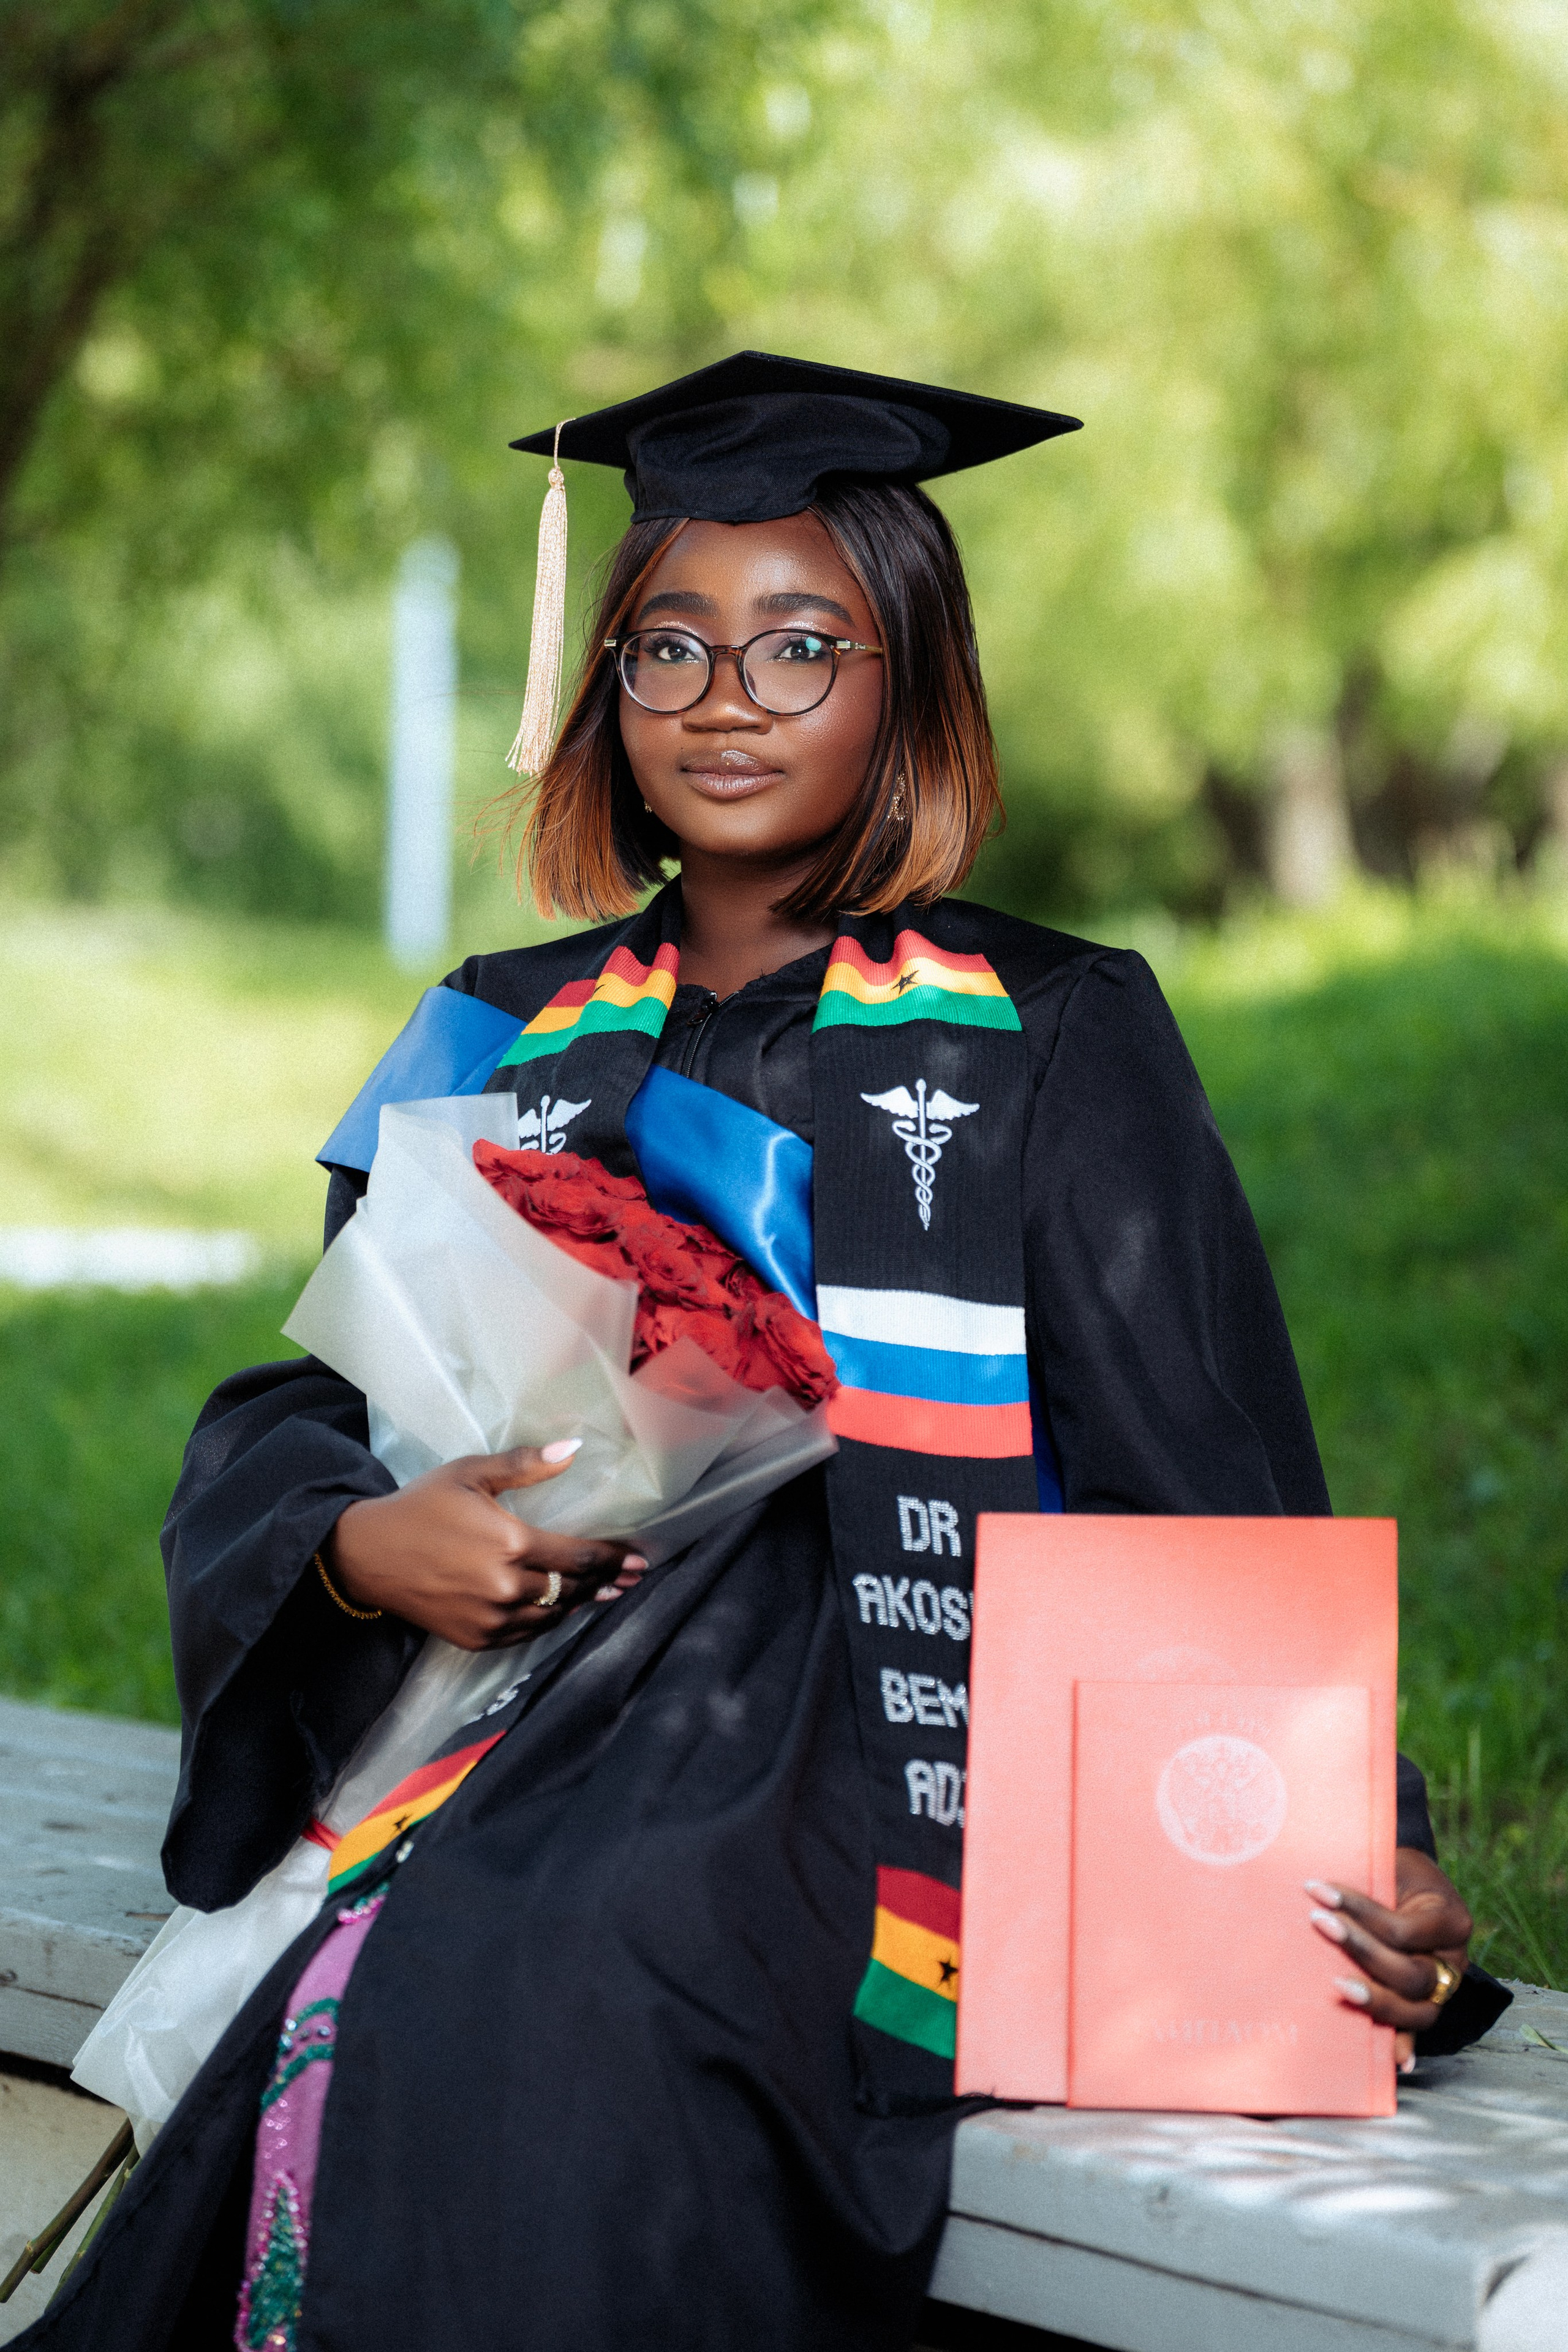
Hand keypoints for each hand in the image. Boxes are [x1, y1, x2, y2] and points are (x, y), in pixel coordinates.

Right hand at [326, 1441, 645, 1649]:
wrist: (367, 1553)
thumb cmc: (421, 1504)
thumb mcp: (471, 1473)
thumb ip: (525, 1465)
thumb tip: (573, 1448)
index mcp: (511, 1542)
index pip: (580, 1556)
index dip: (614, 1558)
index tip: (639, 1558)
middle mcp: (506, 1586)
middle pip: (573, 1588)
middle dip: (605, 1582)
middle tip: (630, 1576)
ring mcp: (491, 1618)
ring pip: (553, 1615)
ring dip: (580, 1603)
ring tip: (602, 1592)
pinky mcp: (476, 1638)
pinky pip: (526, 1634)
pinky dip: (547, 1621)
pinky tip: (558, 1609)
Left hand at [1306, 1847, 1472, 2071]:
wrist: (1410, 1877)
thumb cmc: (1396, 1869)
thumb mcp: (1393, 1864)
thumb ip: (1373, 1882)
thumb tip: (1320, 1888)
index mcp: (1451, 1920)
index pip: (1403, 1931)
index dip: (1360, 1912)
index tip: (1318, 1890)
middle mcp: (1453, 1961)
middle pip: (1410, 1974)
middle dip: (1361, 1951)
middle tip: (1319, 1923)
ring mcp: (1443, 1988)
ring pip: (1418, 2010)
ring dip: (1375, 2000)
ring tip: (1337, 1986)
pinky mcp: (1426, 2004)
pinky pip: (1416, 2030)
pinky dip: (1405, 2046)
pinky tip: (1395, 2062)